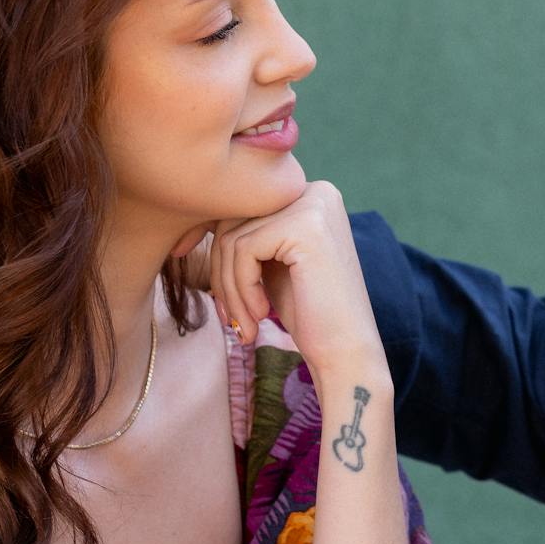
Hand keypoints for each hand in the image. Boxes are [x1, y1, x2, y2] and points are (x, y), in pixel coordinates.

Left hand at [194, 181, 384, 380]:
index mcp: (312, 194)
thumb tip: (197, 217)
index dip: (220, 257)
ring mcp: (313, 205)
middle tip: (231, 319)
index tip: (221, 302)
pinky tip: (262, 314)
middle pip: (233, 220)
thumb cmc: (310, 314)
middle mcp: (317, 190)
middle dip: (221, 274)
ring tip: (246, 323)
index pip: (242, 211)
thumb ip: (249, 234)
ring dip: (228, 289)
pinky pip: (243, 250)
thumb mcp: (273, 263)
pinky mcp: (305, 226)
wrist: (347, 353)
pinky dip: (241, 289)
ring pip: (232, 238)